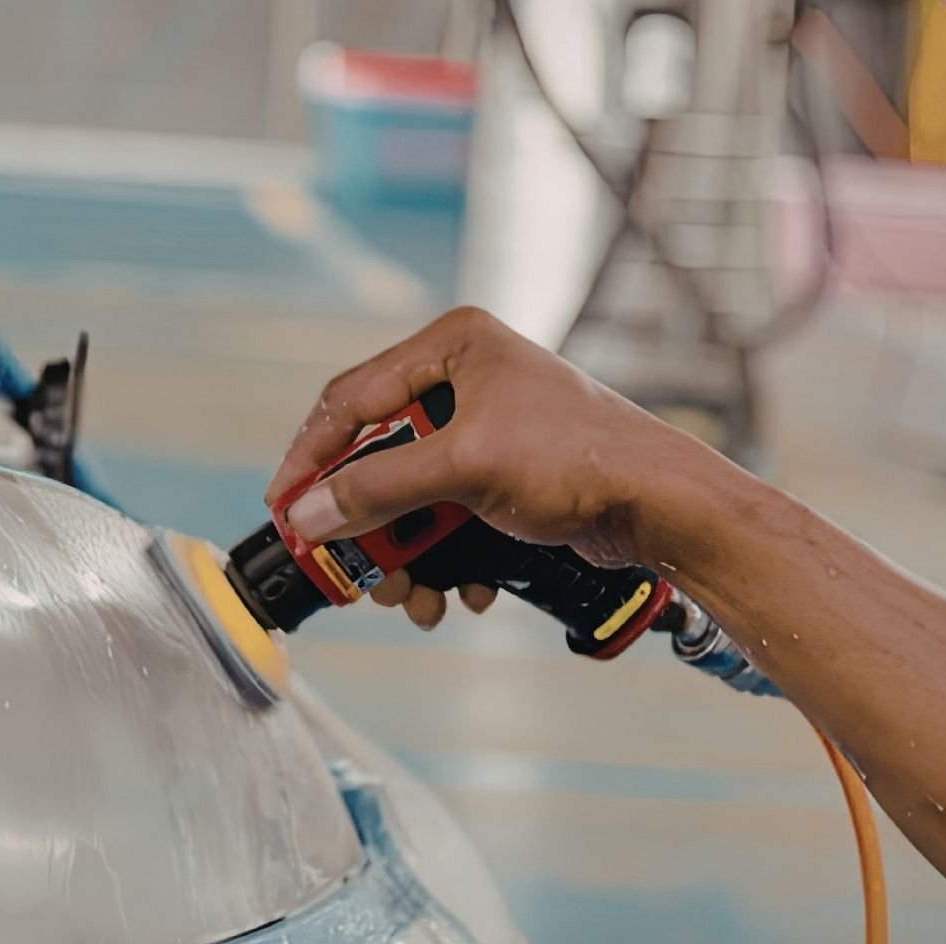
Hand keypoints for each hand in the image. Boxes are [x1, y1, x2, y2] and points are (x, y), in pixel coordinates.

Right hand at [265, 307, 703, 626]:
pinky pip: (446, 517)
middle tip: (348, 566)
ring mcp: (484, 428)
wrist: (662, 504)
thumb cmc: (579, 457)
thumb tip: (308, 516)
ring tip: (413, 596)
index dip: (310, 456)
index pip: (351, 398)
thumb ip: (378, 490)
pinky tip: (463, 589)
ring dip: (406, 556)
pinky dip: (444, 558)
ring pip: (410, 499)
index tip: (283, 505)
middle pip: (377, 457)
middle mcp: (464, 378)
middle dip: (366, 525)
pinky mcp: (501, 474)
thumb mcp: (464, 467)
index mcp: (451, 345)